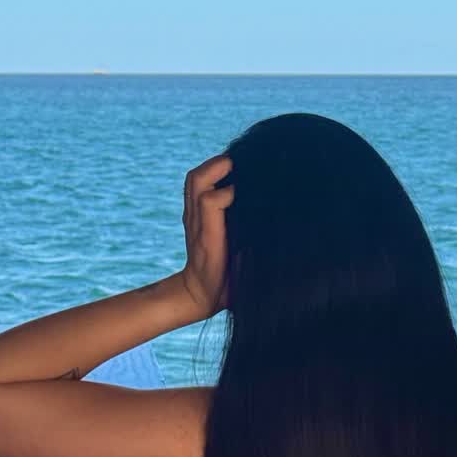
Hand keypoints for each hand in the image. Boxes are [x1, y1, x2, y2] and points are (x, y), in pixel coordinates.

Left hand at [179, 153, 234, 319]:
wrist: (198, 294)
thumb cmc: (226, 288)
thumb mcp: (242, 276)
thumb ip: (249, 256)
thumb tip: (264, 228)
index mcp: (210, 238)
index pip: (211, 202)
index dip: (229, 192)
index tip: (249, 191)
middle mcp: (197, 224)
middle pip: (196, 181)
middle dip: (217, 166)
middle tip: (241, 161)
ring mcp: (191, 217)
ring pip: (193, 179)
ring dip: (212, 166)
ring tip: (235, 163)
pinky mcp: (192, 215)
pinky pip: (195, 185)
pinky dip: (210, 173)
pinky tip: (229, 175)